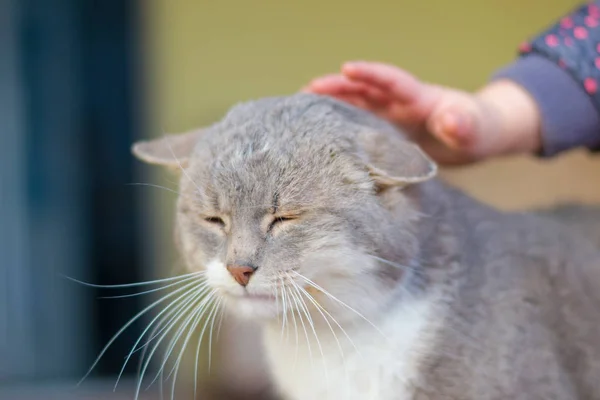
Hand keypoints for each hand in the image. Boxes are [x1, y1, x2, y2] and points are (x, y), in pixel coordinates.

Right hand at [302, 61, 540, 165]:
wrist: (477, 139)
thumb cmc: (479, 131)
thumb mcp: (476, 131)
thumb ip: (464, 125)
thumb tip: (450, 121)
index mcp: (419, 97)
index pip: (391, 81)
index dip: (370, 74)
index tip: (346, 69)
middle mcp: (400, 104)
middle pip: (365, 90)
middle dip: (338, 88)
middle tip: (306, 91)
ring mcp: (392, 117)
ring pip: (357, 106)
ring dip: (332, 105)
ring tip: (302, 108)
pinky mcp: (388, 133)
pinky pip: (360, 126)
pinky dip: (340, 125)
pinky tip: (321, 132)